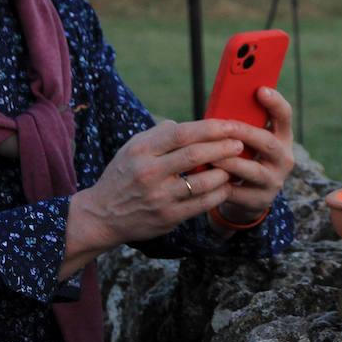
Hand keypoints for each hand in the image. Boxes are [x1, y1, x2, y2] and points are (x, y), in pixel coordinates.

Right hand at [69, 119, 248, 250]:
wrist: (102, 216)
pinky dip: (218, 193)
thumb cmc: (122, 176)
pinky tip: (226, 186)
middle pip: (195, 154)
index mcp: (141, 150)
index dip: (210, 127)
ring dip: (224, 171)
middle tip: (240, 142)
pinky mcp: (168, 217)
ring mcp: (159, 197)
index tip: (229, 124)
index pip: (182, 133)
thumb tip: (189, 124)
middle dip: (223, 146)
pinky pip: (201, 204)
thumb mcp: (131, 149)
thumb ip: (159, 135)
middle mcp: (149, 172)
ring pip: (202, 182)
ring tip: (235, 164)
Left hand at [209, 87, 294, 224]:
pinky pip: (239, 191)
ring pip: (253, 170)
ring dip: (231, 161)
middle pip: (268, 143)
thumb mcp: (248, 141)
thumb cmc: (244, 157)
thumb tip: (217, 106)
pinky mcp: (260, 200)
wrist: (249, 197)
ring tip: (210, 155)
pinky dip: (222, 184)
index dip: (275, 102)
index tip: (260, 89)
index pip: (285, 116)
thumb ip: (240, 126)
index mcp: (282, 137)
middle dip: (245, 133)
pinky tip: (207, 178)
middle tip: (224, 126)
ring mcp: (274, 180)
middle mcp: (284, 158)